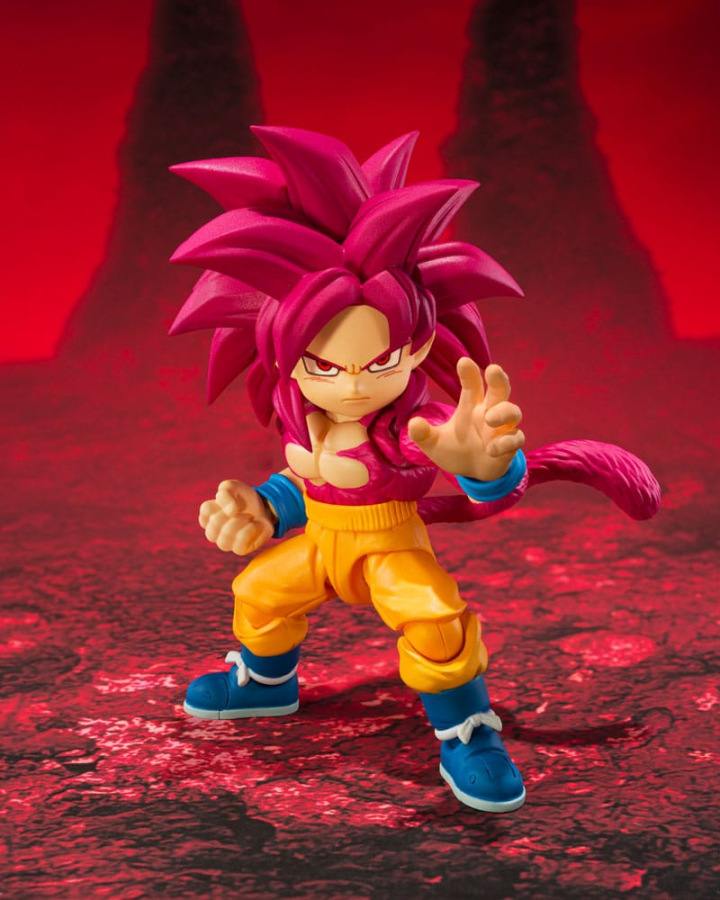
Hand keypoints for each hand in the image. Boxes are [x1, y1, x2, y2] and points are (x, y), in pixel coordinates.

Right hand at [198, 479, 273, 554]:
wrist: (264, 508)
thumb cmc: (244, 498)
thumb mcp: (234, 486)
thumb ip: (226, 491)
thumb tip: (230, 510)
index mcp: (209, 516)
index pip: (206, 510)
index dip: (223, 503)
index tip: (233, 501)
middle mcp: (214, 532)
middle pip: (212, 529)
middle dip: (231, 516)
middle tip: (242, 510)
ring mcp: (226, 543)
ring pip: (223, 542)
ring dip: (240, 525)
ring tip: (249, 517)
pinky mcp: (240, 549)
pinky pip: (239, 548)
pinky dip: (249, 532)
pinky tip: (254, 524)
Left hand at [407, 359, 524, 480]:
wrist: (471, 473)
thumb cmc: (454, 449)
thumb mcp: (434, 443)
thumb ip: (424, 434)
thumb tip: (413, 424)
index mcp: (471, 405)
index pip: (472, 385)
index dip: (469, 373)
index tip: (464, 362)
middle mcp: (488, 412)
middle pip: (500, 389)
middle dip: (498, 379)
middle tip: (493, 369)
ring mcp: (502, 429)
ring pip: (513, 411)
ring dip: (504, 412)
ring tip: (489, 419)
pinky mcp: (509, 446)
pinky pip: (516, 438)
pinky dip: (506, 442)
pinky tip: (491, 449)